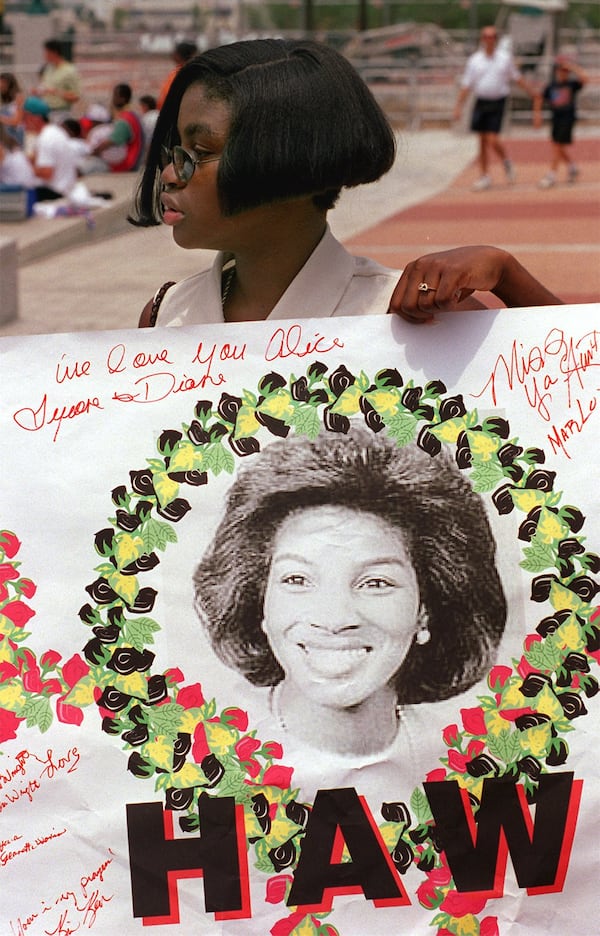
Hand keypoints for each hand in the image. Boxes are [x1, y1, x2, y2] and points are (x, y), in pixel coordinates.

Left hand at [387, 246, 509, 322]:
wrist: (489, 262)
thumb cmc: (458, 280)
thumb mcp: (432, 285)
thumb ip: (416, 298)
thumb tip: (401, 320)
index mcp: (411, 269)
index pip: (395, 303)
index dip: (408, 318)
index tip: (423, 319)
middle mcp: (420, 264)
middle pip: (408, 307)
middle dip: (423, 316)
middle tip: (439, 311)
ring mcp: (436, 265)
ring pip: (426, 305)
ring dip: (440, 309)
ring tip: (450, 298)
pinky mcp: (453, 270)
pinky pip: (443, 300)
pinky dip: (451, 305)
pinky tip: (458, 296)